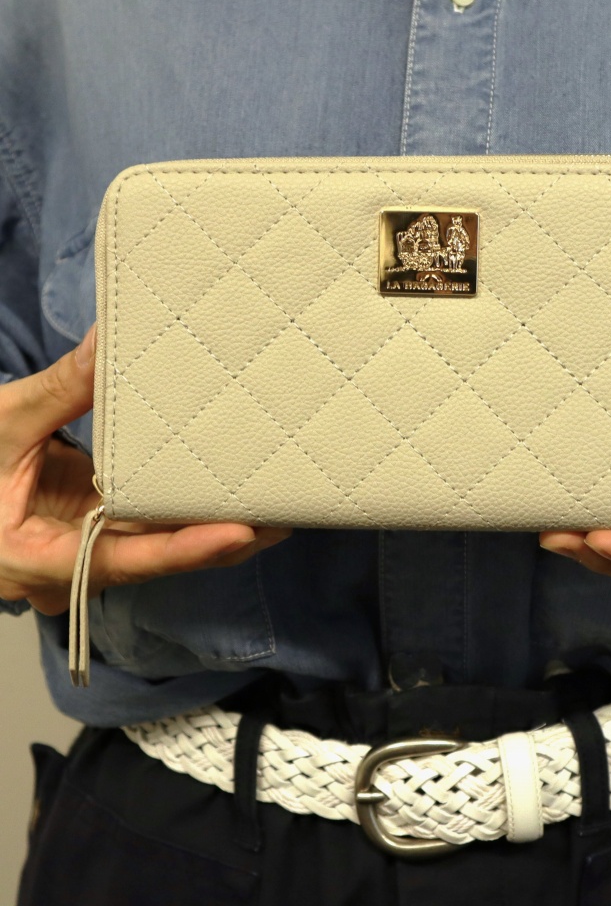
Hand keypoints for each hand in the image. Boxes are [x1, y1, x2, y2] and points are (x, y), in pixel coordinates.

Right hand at [0, 324, 289, 614]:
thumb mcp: (2, 424)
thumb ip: (58, 391)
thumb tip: (108, 342)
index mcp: (31, 557)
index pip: (119, 560)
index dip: (182, 550)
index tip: (238, 532)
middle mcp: (65, 569)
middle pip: (153, 559)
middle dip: (218, 540)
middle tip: (282, 514)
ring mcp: (82, 554)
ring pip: (156, 547)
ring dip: (210, 526)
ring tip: (276, 504)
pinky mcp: (94, 532)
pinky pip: (148, 528)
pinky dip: (185, 511)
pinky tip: (229, 491)